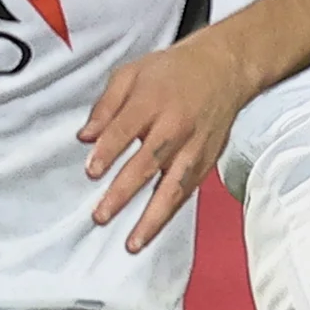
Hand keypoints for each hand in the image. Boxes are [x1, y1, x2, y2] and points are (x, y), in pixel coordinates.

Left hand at [83, 30, 252, 253]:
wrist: (224, 67)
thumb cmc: (173, 71)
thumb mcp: (131, 73)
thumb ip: (106, 106)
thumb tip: (85, 137)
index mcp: (153, 100)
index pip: (126, 130)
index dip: (107, 152)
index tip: (91, 172)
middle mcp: (176, 126)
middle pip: (148, 163)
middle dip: (123, 192)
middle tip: (101, 215)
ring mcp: (195, 146)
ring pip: (174, 187)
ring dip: (153, 217)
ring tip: (133, 242)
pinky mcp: (208, 160)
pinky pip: (187, 190)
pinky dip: (171, 211)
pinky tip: (154, 229)